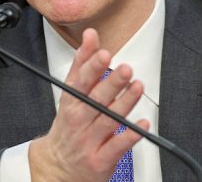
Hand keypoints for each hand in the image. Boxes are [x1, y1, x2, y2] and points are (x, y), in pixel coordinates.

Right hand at [29, 28, 148, 181]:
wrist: (59, 167)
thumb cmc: (69, 126)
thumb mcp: (70, 93)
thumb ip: (82, 63)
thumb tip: (91, 35)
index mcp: (72, 102)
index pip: (81, 81)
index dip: (93, 67)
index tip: (104, 53)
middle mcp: (79, 120)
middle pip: (95, 99)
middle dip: (111, 83)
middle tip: (125, 69)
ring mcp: (89, 141)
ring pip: (108, 120)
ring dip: (124, 103)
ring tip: (137, 87)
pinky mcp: (100, 160)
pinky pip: (117, 147)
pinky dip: (130, 136)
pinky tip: (142, 124)